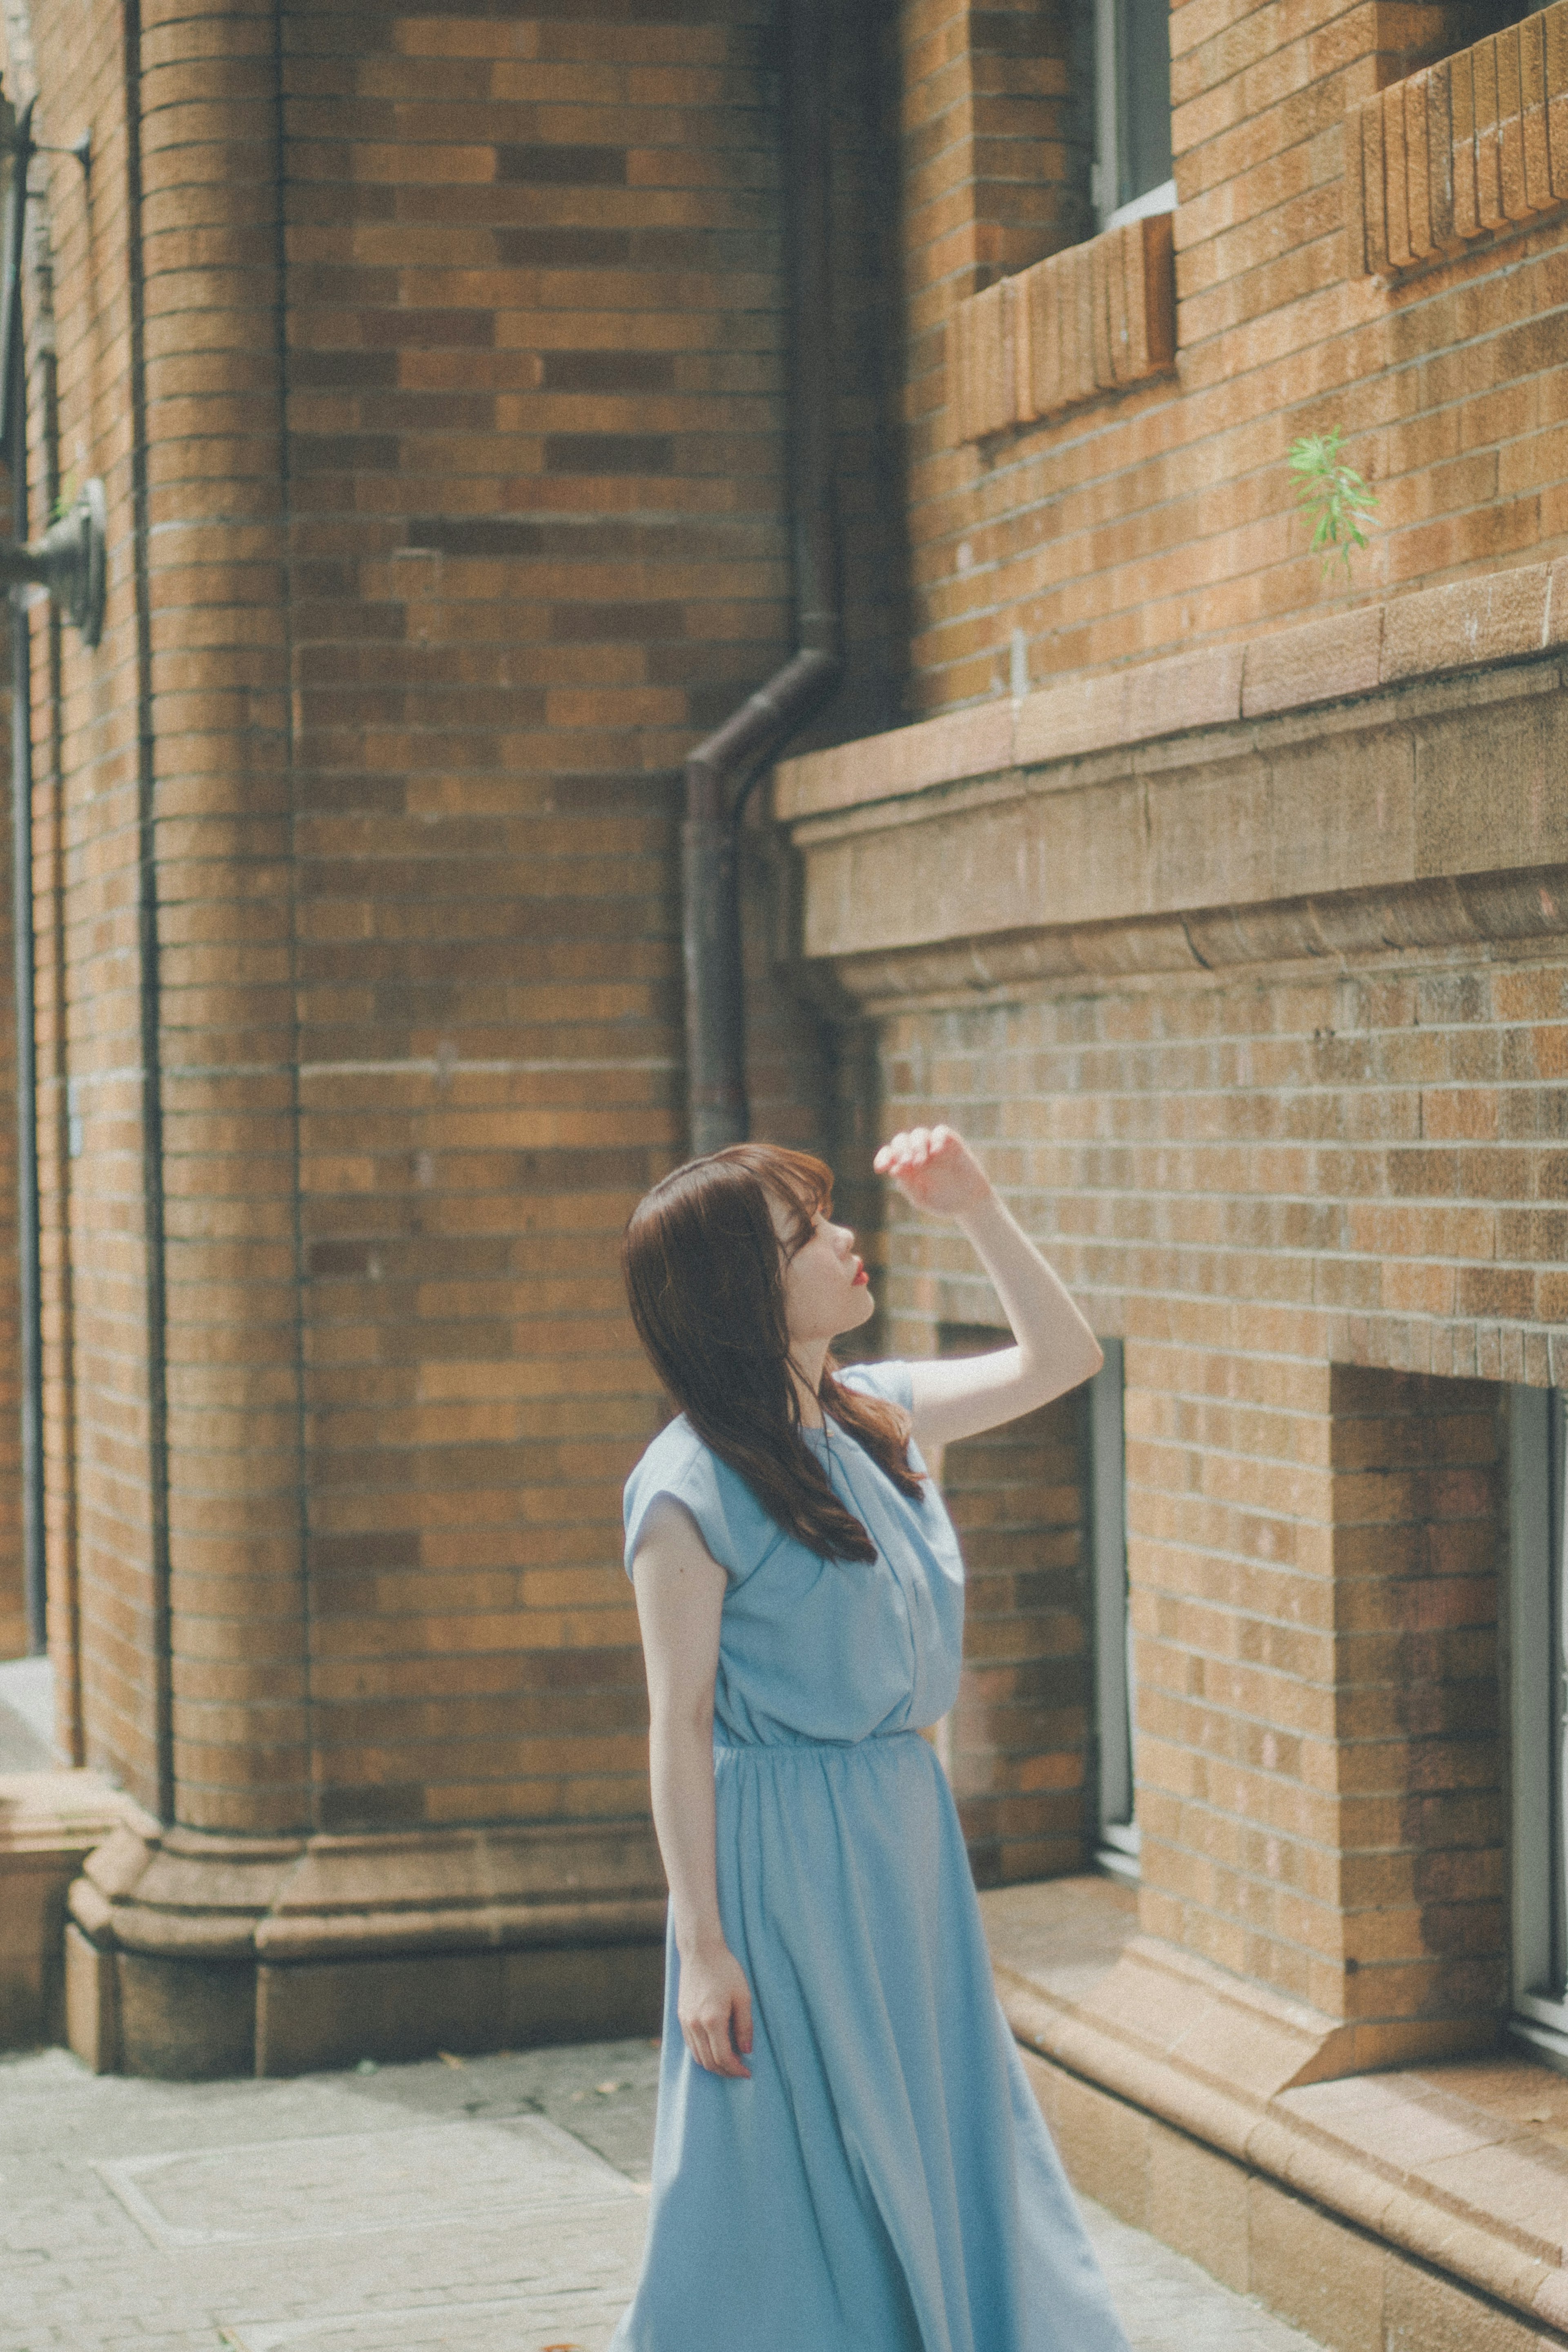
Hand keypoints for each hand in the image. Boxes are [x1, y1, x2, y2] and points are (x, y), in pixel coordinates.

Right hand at [677, 1939, 753, 2077]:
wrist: (701, 1951)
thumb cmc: (725, 1971)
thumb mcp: (743, 1996)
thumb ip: (745, 2026)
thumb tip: (746, 2051)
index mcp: (712, 2020)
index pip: (723, 2057)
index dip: (736, 2069)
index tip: (748, 2072)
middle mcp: (695, 2024)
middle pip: (709, 2062)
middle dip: (726, 2072)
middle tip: (740, 2071)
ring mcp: (686, 2021)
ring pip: (698, 2056)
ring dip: (714, 2065)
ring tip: (730, 2063)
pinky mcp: (681, 2017)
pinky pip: (691, 2045)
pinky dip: (703, 2054)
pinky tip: (715, 2050)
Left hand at [873, 1125, 991, 1218]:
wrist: (970, 1203)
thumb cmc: (943, 1202)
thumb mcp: (922, 1199)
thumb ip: (908, 1186)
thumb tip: (893, 1170)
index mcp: (906, 1165)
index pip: (889, 1154)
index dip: (883, 1157)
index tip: (881, 1168)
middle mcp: (918, 1152)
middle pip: (902, 1140)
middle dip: (901, 1150)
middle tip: (906, 1163)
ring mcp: (934, 1146)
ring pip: (919, 1133)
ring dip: (916, 1145)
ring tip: (920, 1163)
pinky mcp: (952, 1143)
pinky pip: (941, 1132)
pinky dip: (937, 1138)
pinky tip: (936, 1152)